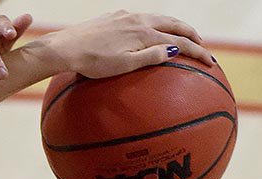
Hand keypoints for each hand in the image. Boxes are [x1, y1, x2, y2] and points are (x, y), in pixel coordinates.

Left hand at [40, 11, 212, 77]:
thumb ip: (149, 57)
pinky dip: (157, 24)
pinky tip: (151, 31)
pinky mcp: (114, 17)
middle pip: (174, 24)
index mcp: (145, 34)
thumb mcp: (123, 65)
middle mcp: (139, 21)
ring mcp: (127, 17)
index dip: (198, 52)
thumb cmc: (92, 62)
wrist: (65, 48)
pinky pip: (144, 18)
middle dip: (192, 34)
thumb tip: (173, 51)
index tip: (210, 63)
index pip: (180, 42)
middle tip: (201, 46)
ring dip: (175, 27)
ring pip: (160, 18)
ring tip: (181, 36)